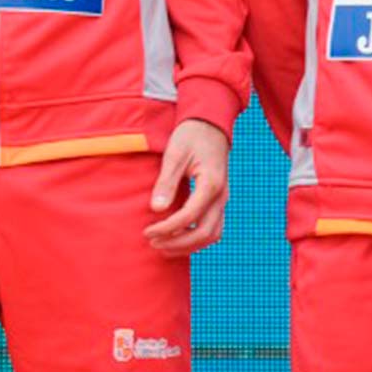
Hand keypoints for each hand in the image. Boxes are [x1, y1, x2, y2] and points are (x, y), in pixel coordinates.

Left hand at [144, 119, 230, 255]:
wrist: (210, 124)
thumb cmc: (191, 136)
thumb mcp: (174, 155)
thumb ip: (166, 182)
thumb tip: (156, 209)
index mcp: (211, 184)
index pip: (189, 217)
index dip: (168, 228)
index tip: (148, 232)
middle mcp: (221, 196)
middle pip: (205, 233)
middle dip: (178, 243)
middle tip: (153, 243)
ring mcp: (222, 200)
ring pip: (212, 235)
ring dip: (188, 246)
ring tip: (163, 247)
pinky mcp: (218, 201)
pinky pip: (213, 228)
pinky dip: (196, 239)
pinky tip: (177, 238)